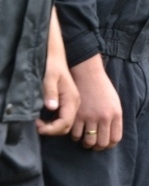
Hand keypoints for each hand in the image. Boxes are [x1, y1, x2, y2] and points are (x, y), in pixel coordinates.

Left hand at [37, 9, 79, 135]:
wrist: (55, 56)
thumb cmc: (51, 65)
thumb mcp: (49, 77)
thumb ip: (50, 92)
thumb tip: (51, 108)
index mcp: (72, 99)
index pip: (65, 123)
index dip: (51, 129)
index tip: (37, 127)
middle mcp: (75, 103)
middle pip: (66, 126)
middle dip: (51, 130)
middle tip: (36, 124)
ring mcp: (73, 104)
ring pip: (65, 123)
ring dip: (52, 126)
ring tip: (38, 121)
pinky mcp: (68, 103)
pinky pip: (63, 117)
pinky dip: (53, 122)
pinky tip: (43, 117)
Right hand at [69, 54, 122, 149]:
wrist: (87, 75)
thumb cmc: (102, 88)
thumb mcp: (114, 102)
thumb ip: (114, 118)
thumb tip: (112, 135)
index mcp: (116, 114)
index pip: (115, 138)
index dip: (109, 145)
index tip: (104, 144)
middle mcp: (104, 118)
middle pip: (102, 143)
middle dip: (97, 147)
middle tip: (92, 144)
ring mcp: (89, 117)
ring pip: (88, 141)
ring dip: (85, 143)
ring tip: (83, 139)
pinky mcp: (76, 115)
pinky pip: (75, 134)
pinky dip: (75, 136)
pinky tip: (75, 132)